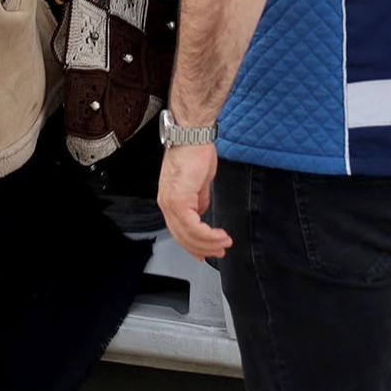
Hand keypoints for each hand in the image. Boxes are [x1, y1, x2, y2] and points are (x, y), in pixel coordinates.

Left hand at [157, 142, 231, 260]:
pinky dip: (208, 235)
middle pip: (182, 237)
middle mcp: (166, 203)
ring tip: (224, 244)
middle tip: (219, 251)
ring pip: (188, 235)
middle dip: (203, 248)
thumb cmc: (194, 152)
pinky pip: (194, 227)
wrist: (192, 137)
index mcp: (169, 199)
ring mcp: (170, 202)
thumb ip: (198, 200)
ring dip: (209, 243)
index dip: (192, 244)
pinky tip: (220, 236)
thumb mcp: (198, 182)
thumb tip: (202, 212)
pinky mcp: (179, 200)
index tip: (204, 253)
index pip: (178, 230)